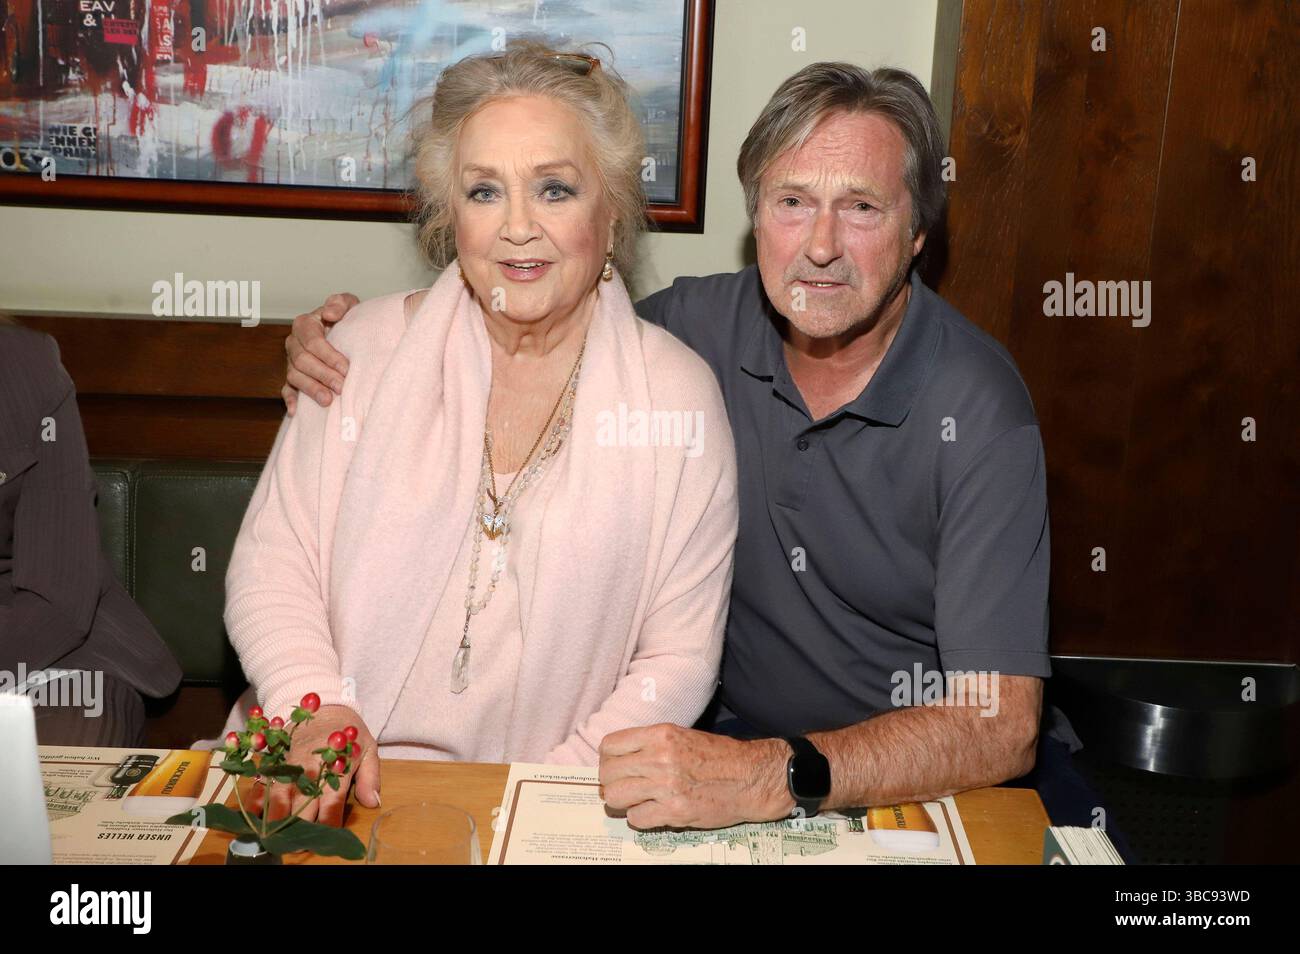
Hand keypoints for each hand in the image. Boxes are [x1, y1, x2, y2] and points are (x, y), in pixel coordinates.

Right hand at [247, 704, 379, 827]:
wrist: (324, 703)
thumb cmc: (347, 733)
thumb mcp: (368, 749)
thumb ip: (371, 778)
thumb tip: (373, 803)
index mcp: (336, 768)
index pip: (332, 805)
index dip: (328, 825)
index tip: (327, 840)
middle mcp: (309, 768)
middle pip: (301, 806)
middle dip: (300, 829)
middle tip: (299, 845)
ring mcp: (289, 765)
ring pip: (277, 798)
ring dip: (275, 821)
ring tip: (275, 838)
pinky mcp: (274, 761)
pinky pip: (261, 785)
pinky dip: (255, 803)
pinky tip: (254, 817)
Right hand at [283, 293, 358, 413]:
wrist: (345, 330)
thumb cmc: (347, 318)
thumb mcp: (348, 304)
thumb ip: (340, 303)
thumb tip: (329, 313)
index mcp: (305, 325)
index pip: (312, 341)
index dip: (329, 356)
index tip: (346, 368)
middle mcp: (294, 343)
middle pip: (302, 361)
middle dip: (323, 375)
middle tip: (341, 387)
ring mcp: (291, 361)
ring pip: (294, 376)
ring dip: (311, 389)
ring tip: (328, 401)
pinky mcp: (292, 377)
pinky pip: (286, 389)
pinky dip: (290, 400)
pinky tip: (296, 411)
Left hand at [598, 723, 793, 829]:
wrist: (751, 777)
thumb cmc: (720, 756)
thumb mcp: (682, 736)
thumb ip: (650, 744)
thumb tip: (620, 758)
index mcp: (660, 735)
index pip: (609, 745)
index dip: (608, 758)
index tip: (615, 766)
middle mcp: (660, 758)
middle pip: (607, 773)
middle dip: (611, 782)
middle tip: (624, 786)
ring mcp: (666, 786)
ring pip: (616, 797)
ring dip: (623, 801)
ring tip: (637, 800)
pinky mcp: (674, 811)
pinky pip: (635, 818)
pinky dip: (641, 817)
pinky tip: (654, 811)